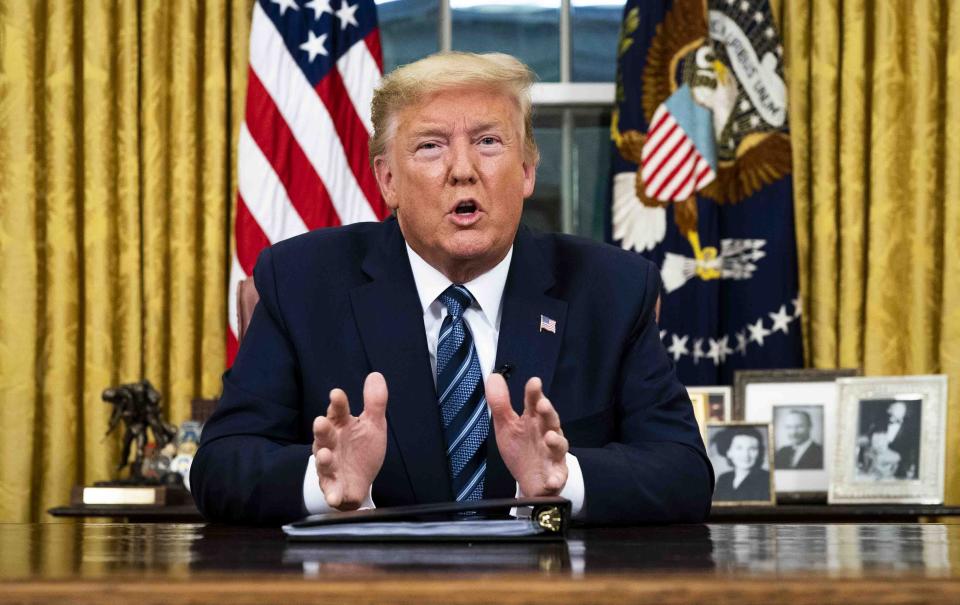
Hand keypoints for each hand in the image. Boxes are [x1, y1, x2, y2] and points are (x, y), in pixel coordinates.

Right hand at [312, 372, 387, 509]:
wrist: (360, 481)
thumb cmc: (361, 449)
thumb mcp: (373, 424)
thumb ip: (375, 402)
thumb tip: (376, 375)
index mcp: (341, 426)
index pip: (337, 411)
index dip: (337, 403)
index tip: (337, 394)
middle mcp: (331, 444)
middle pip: (324, 435)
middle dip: (322, 429)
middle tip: (321, 422)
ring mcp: (330, 466)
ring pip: (323, 461)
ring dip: (322, 459)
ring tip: (324, 454)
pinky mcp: (334, 487)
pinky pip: (332, 491)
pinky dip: (332, 494)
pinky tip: (335, 496)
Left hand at [486, 374, 568, 495]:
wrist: (529, 482)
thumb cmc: (521, 449)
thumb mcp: (506, 426)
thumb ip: (500, 403)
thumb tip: (494, 376)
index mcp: (533, 420)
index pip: (534, 403)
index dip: (534, 393)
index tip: (534, 382)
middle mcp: (547, 433)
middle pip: (551, 420)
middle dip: (548, 412)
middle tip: (542, 405)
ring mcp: (553, 454)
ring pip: (559, 446)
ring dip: (556, 441)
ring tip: (549, 437)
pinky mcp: (556, 475)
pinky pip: (558, 477)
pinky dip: (555, 478)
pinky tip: (551, 480)